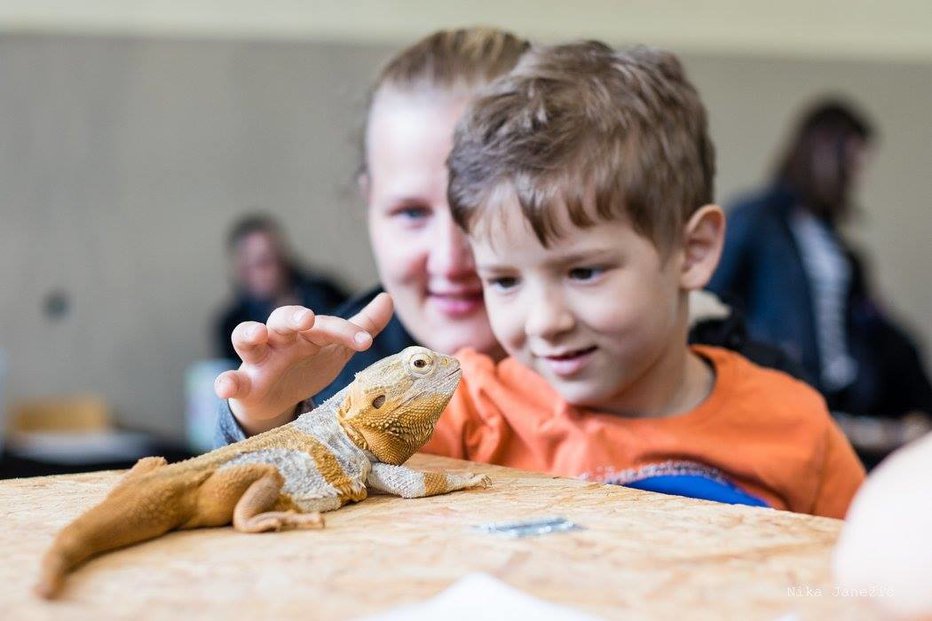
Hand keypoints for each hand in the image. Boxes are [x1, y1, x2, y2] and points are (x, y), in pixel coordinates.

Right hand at [214, 293, 393, 434]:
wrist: (277, 401)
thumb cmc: (307, 366)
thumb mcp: (337, 348)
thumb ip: (362, 326)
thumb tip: (387, 297)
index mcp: (304, 331)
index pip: (323, 324)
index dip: (344, 330)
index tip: (365, 343)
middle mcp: (279, 339)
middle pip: (281, 319)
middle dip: (293, 316)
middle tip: (306, 319)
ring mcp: (257, 360)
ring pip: (246, 339)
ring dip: (249, 333)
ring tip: (256, 334)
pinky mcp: (244, 384)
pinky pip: (231, 380)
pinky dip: (225, 382)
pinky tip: (225, 387)